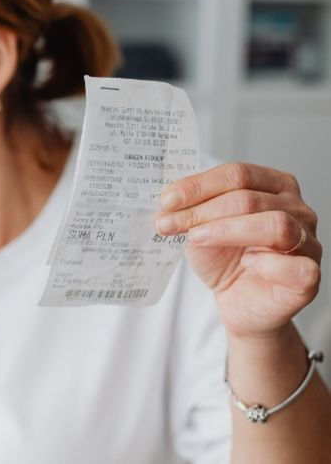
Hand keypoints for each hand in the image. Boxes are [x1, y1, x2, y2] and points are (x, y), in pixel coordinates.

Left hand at [154, 162, 321, 340]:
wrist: (236, 301)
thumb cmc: (224, 259)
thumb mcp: (201, 227)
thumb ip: (191, 209)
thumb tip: (167, 201)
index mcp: (275, 185)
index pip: (239, 174)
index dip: (199, 186)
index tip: (166, 200)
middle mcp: (297, 209)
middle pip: (250, 199)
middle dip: (202, 210)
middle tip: (168, 223)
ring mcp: (308, 242)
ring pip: (274, 225)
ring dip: (226, 230)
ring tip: (195, 238)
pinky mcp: (309, 278)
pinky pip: (296, 266)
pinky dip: (268, 263)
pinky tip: (246, 263)